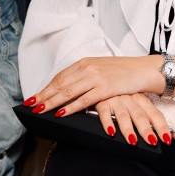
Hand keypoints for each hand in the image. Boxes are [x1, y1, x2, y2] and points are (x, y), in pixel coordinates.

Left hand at [23, 55, 164, 115]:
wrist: (143, 69)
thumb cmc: (122, 71)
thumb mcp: (101, 68)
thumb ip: (84, 75)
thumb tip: (68, 88)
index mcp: (86, 62)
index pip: (60, 76)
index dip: (46, 88)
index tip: (34, 97)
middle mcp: (88, 68)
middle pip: (60, 84)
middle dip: (44, 96)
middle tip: (30, 106)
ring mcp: (96, 77)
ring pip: (68, 92)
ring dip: (52, 102)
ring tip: (40, 111)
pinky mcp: (105, 88)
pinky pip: (84, 100)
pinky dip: (70, 107)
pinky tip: (61, 113)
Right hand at [95, 93, 172, 146]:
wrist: (104, 80)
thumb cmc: (123, 95)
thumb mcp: (137, 103)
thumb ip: (148, 118)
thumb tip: (170, 136)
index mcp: (142, 100)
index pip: (155, 114)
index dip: (162, 127)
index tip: (168, 139)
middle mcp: (131, 100)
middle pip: (141, 116)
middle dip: (147, 129)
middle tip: (152, 142)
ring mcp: (117, 100)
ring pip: (124, 116)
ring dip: (128, 129)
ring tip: (133, 141)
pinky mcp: (103, 102)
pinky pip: (105, 112)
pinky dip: (108, 123)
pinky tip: (111, 132)